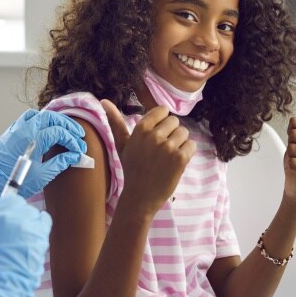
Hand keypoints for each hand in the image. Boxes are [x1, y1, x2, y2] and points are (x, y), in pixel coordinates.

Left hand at [0, 109, 86, 197]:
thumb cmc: (17, 182)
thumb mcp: (43, 175)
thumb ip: (60, 163)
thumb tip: (75, 156)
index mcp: (33, 140)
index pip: (58, 132)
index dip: (72, 140)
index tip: (79, 149)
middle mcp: (24, 130)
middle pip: (51, 117)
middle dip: (67, 124)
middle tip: (78, 134)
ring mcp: (16, 129)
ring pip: (39, 114)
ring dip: (54, 119)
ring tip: (64, 129)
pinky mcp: (11, 132)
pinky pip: (28, 118)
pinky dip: (40, 120)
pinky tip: (46, 129)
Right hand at [101, 99, 195, 215]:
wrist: (140, 196)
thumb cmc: (131, 168)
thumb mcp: (122, 144)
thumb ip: (116, 121)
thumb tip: (104, 100)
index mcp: (141, 129)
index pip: (162, 110)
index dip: (162, 122)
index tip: (156, 135)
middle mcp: (154, 135)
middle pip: (175, 121)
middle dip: (171, 133)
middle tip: (161, 149)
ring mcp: (168, 147)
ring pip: (184, 133)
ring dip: (180, 143)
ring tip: (168, 156)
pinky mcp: (180, 158)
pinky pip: (191, 145)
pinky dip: (187, 153)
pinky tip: (175, 162)